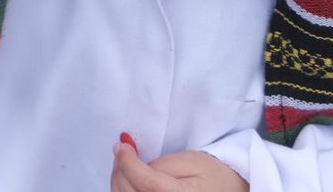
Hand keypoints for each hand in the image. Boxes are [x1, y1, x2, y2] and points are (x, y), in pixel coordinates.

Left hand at [110, 144, 248, 191]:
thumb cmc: (213, 175)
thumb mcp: (190, 161)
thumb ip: (158, 164)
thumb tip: (127, 159)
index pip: (147, 184)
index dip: (128, 163)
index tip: (120, 145)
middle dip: (120, 170)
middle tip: (122, 151)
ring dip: (119, 181)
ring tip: (125, 164)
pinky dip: (124, 191)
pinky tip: (129, 180)